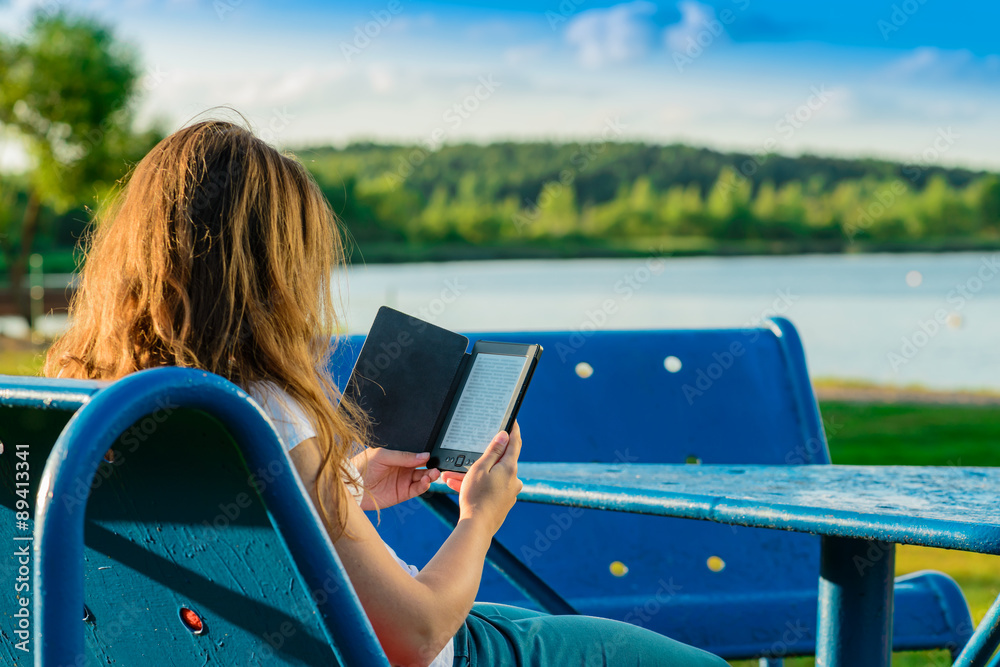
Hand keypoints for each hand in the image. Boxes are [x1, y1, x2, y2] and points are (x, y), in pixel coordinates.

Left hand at [351, 447, 440, 510]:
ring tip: (433, 474)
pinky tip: (425, 481)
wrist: (350, 487)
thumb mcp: (382, 456)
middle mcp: (403, 468)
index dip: (427, 455)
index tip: (435, 455)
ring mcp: (403, 481)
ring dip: (430, 476)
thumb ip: (403, 456)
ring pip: (422, 478)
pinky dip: (424, 486)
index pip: (417, 455)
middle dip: (432, 466)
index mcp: (398, 456)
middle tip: (437, 466)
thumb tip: (424, 455)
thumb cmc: (361, 467)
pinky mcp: (402, 494)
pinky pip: (417, 490)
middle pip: (423, 467)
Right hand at [449, 420, 521, 536]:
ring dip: (473, 474)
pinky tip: (457, 485)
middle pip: (499, 462)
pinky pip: (489, 488)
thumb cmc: (476, 497)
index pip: (515, 443)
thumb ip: (493, 451)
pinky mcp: (503, 502)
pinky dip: (476, 485)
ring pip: (490, 476)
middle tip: (465, 455)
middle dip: (481, 458)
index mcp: (510, 468)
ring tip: (451, 475)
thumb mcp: (480, 468)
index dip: (514, 430)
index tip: (513, 421)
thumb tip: (504, 436)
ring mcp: (509, 492)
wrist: (477, 527)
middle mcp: (513, 480)